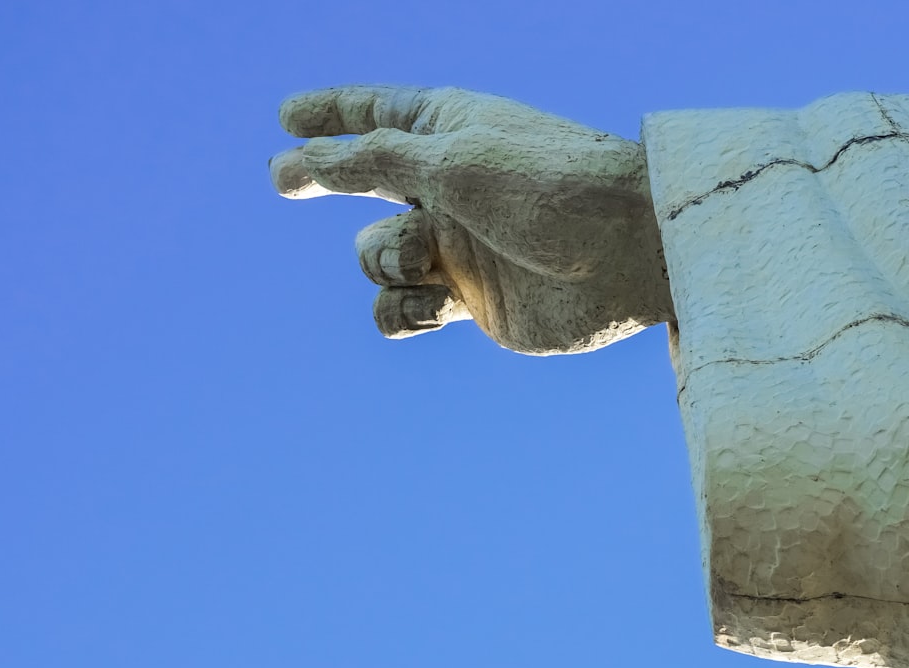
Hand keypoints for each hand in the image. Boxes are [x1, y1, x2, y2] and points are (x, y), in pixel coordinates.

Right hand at [270, 85, 672, 354]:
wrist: (628, 258)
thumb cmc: (549, 188)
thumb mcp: (453, 163)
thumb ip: (371, 162)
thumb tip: (302, 158)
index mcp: (447, 134)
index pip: (374, 115)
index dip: (328, 114)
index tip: (286, 116)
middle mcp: (446, 188)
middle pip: (360, 186)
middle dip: (321, 180)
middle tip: (281, 179)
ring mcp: (457, 247)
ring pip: (374, 257)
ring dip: (385, 259)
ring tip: (431, 259)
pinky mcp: (471, 302)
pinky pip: (400, 311)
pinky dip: (403, 312)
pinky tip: (436, 306)